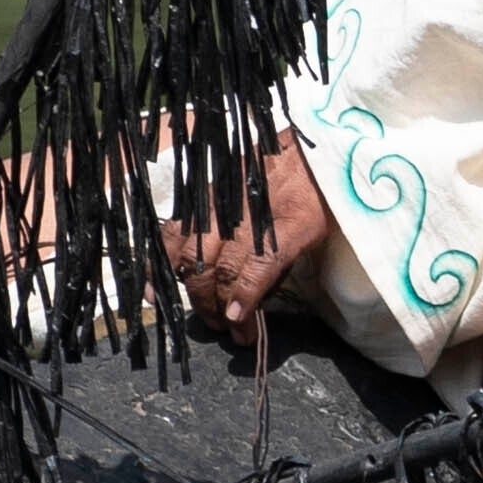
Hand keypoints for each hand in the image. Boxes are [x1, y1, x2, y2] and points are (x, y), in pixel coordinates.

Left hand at [165, 143, 335, 347]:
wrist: (330, 152)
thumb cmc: (288, 170)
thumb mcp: (246, 189)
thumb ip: (224, 221)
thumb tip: (211, 270)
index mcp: (213, 198)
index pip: (173, 235)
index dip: (159, 268)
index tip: (152, 297)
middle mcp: (226, 208)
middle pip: (196, 263)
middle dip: (200, 301)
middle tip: (214, 324)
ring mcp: (256, 219)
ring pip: (220, 272)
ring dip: (220, 307)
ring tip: (231, 329)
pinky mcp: (289, 229)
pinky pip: (258, 269)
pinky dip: (245, 297)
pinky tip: (241, 317)